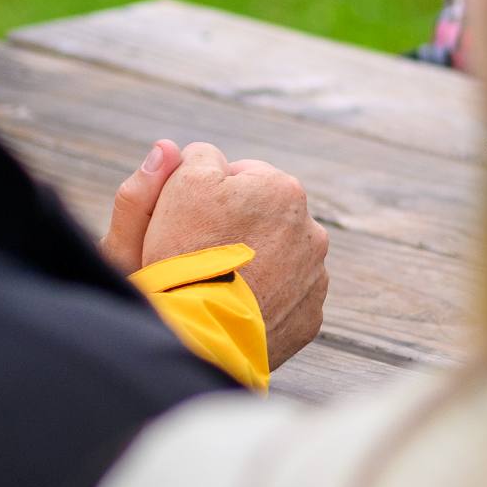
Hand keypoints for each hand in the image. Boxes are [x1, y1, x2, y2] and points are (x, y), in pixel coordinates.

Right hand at [107, 138, 331, 360]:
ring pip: (279, 256)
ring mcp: (315, 276)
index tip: (189, 219)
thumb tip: (175, 148)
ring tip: (218, 284)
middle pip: (264, 217)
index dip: (208, 195)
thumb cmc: (180, 259)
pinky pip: (286, 298)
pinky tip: (236, 309)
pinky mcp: (310, 317)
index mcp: (281, 187)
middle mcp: (311, 228)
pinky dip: (265, 299)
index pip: (241, 175)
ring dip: (255, 262)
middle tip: (200, 252)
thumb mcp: (171, 192)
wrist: (198, 337)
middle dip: (237, 226)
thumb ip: (185, 163)